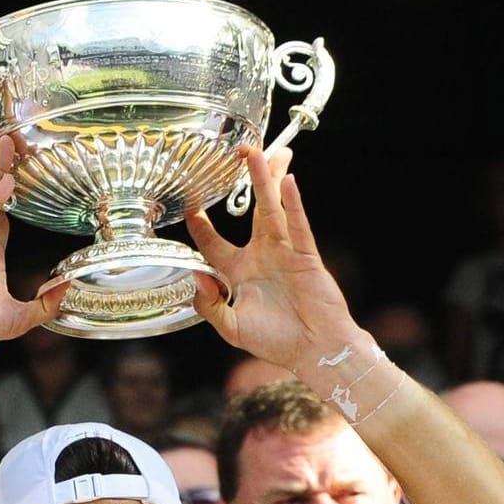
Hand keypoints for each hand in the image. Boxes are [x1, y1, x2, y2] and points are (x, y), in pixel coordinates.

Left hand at [184, 146, 358, 372]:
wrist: (315, 352)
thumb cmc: (275, 341)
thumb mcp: (230, 327)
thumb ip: (209, 304)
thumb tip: (193, 276)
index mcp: (238, 272)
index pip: (213, 242)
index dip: (199, 224)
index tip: (188, 203)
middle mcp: (261, 256)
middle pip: (251, 210)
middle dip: (248, 180)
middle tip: (240, 151)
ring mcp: (285, 253)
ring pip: (273, 209)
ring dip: (267, 180)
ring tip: (262, 152)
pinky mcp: (306, 257)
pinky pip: (298, 225)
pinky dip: (293, 204)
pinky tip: (288, 181)